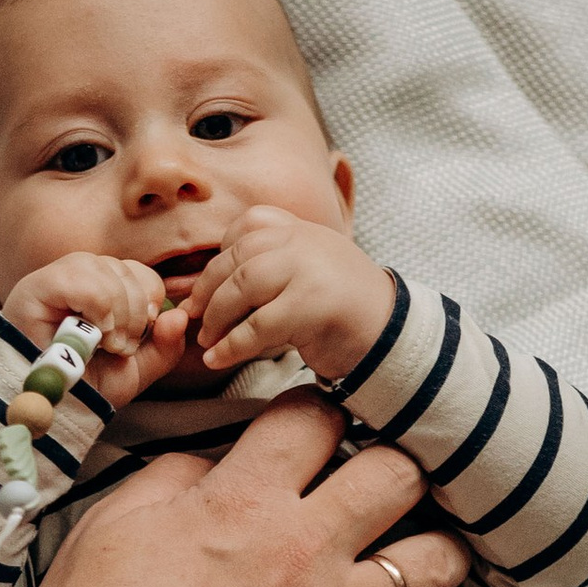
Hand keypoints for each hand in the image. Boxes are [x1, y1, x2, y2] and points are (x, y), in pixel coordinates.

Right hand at [1, 254, 189, 408]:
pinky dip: (97, 305)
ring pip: (104, 268)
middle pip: (124, 268)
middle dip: (135, 312)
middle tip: (121, 348)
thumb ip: (166, 345)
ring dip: (117, 312)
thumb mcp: (137, 370)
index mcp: (101, 290)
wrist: (53, 412)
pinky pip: (79, 277)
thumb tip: (180, 315)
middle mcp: (77, 278)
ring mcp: (54, 279)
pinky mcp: (35, 288)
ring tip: (106, 344)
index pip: (138, 271)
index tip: (141, 335)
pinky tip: (94, 332)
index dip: (149, 299)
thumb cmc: (87, 389)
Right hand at [14, 392, 478, 586]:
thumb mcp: (106, 529)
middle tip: (386, 487)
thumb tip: (209, 464)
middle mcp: (304, 550)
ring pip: (436, 560)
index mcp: (242, 500)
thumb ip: (169, 480)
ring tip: (426, 556)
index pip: (313, 417)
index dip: (320, 413)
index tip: (319, 431)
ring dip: (439, 551)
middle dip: (398, 468)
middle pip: (398, 473)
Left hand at [190, 209, 393, 381]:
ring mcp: (307, 270)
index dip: (218, 259)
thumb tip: (211, 285)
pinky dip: (231, 345)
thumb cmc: (343, 309)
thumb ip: (272, 263)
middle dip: (208, 292)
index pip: (245, 228)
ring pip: (241, 288)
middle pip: (236, 260)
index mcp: (301, 229)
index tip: (205, 289)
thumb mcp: (308, 269)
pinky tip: (218, 359)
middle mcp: (302, 241)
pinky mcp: (310, 305)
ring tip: (207, 341)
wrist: (391, 335)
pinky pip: (256, 325)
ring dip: (216, 318)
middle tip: (195, 319)